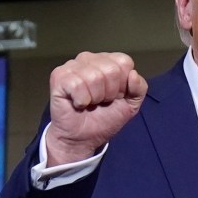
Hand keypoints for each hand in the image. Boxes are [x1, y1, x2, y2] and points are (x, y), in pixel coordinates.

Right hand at [46, 51, 146, 165]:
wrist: (82, 139)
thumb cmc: (103, 119)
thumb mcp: (130, 105)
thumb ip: (139, 89)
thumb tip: (133, 74)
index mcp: (107, 61)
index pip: (124, 61)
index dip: (122, 85)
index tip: (114, 97)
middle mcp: (89, 59)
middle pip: (111, 69)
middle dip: (109, 93)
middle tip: (100, 102)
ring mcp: (72, 66)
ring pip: (94, 77)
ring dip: (94, 98)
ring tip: (89, 103)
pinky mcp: (58, 76)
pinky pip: (77, 84)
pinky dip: (81, 100)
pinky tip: (77, 103)